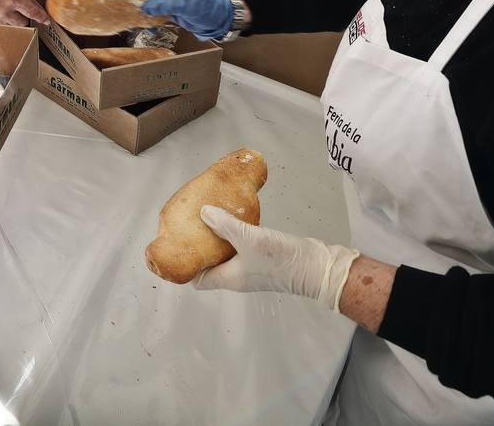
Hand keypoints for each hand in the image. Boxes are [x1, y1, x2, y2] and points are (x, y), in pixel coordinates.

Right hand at [0, 0, 49, 26]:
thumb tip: (36, 8)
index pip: (32, 12)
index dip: (41, 17)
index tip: (46, 21)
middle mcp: (5, 10)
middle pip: (23, 23)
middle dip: (24, 17)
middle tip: (19, 10)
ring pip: (13, 27)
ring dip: (14, 21)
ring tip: (8, 11)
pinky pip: (4, 27)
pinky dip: (5, 22)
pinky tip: (1, 12)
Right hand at [97, 0, 231, 39]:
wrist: (219, 20)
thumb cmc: (207, 8)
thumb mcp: (187, 4)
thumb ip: (165, 3)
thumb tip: (144, 6)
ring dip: (129, 0)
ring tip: (110, 2)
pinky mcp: (168, 9)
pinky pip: (150, 9)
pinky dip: (140, 14)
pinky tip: (130, 19)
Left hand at [193, 206, 359, 311]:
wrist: (317, 267)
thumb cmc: (282, 260)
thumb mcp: (248, 238)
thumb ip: (224, 225)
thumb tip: (203, 213)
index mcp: (229, 279)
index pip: (198, 280)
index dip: (185, 268)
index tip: (176, 249)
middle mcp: (237, 277)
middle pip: (210, 266)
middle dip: (200, 249)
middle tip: (190, 227)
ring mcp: (251, 269)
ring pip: (226, 256)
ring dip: (217, 240)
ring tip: (209, 219)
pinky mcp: (264, 259)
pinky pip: (241, 248)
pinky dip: (234, 236)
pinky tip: (235, 219)